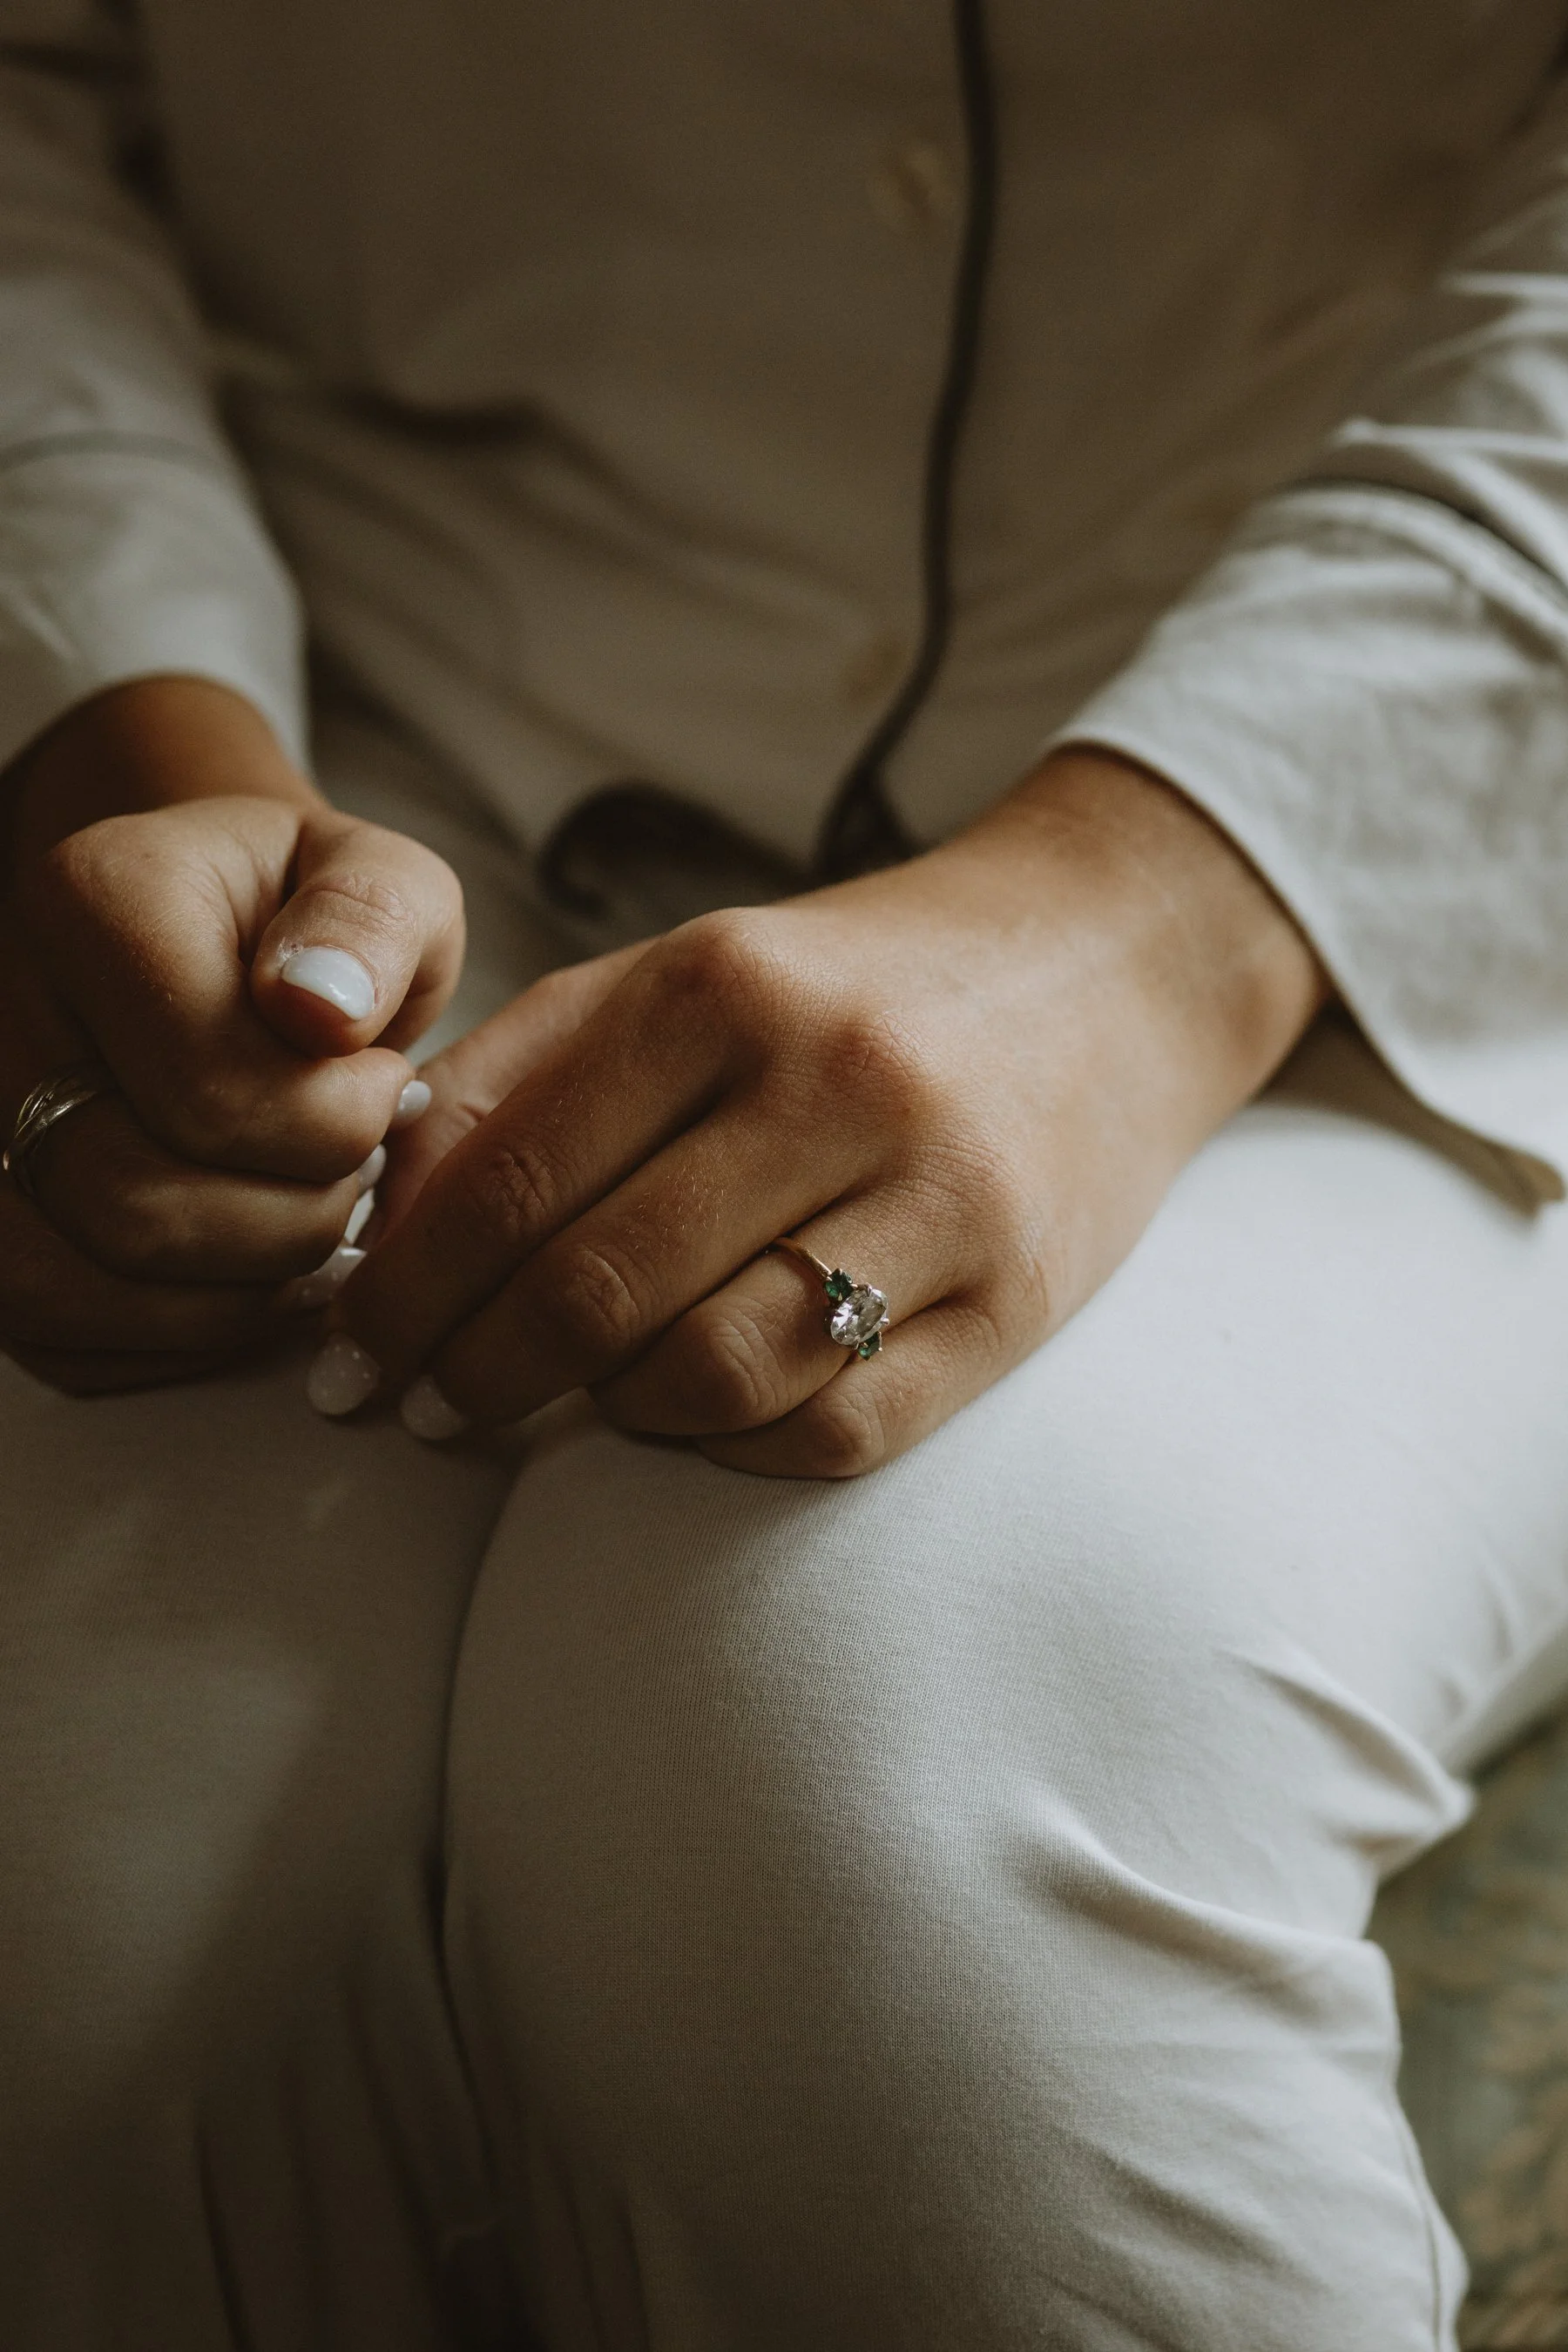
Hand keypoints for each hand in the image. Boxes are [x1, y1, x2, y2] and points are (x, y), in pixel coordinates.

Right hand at [0, 676, 462, 1392]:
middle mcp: (7, 1021)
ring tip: (318, 1222)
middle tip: (362, 1170)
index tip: (390, 1086)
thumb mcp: (380, 881)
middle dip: (298, 1223)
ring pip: (87, 1290)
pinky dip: (186, 1335)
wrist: (230, 938)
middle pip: (140, 1210)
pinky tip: (260, 1272)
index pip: (212, 1092)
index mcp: (98, 907)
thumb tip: (321, 1009)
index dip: (338, 1126)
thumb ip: (371, 918)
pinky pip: (68, 1341)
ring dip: (243, 1295)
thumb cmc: (314, 922)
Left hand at [322, 750, 1325, 1474]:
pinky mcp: (1021, 1300)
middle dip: (476, 1375)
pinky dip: (737, 1444)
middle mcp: (838, 1082)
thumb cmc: (852, 987)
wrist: (1108, 968)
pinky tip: (705, 1410)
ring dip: (610, 1413)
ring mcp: (943, 1197)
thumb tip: (381, 1213)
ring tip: (582, 1394)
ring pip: (711, 1377)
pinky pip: (835, 1431)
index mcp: (726, 986)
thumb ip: (523, 1072)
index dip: (403, 1292)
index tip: (346, 1358)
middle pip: (595, 1289)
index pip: (511, 1178)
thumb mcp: (683, 976)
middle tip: (427, 1409)